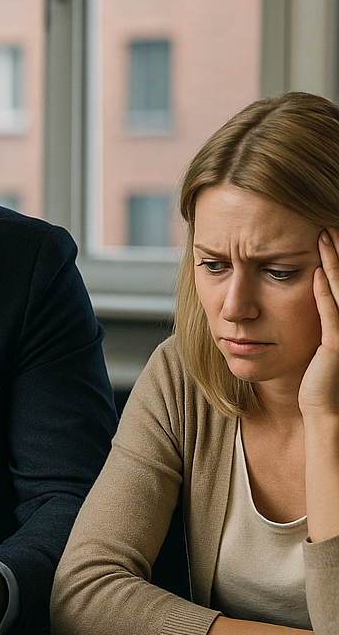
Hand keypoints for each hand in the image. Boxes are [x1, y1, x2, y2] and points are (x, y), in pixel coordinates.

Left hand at [299, 228, 338, 418]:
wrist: (321, 409)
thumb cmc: (313, 378)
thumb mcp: (309, 341)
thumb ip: (310, 318)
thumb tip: (300, 292)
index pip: (336, 281)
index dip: (332, 258)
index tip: (320, 232)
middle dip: (335, 252)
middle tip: (326, 225)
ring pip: (338, 290)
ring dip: (331, 263)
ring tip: (324, 237)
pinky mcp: (336, 345)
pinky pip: (330, 314)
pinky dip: (324, 293)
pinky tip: (317, 275)